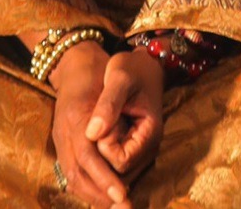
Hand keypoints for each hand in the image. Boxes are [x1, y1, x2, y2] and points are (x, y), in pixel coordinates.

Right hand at [49, 41, 131, 207]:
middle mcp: (63, 131)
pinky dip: (86, 189)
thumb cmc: (99, 70)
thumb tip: (107, 138)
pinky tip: (102, 197)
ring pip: (71, 178)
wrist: (75, 61)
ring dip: (93, 197)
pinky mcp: (62, 142)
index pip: (86, 156)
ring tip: (116, 207)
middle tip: (124, 208)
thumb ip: (110, 108)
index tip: (123, 195)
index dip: (104, 178)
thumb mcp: (112, 81)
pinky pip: (70, 172)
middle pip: (76, 174)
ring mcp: (60, 138)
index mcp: (75, 117)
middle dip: (99, 196)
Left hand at [87, 47, 163, 180]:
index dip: (104, 148)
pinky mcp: (133, 148)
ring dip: (101, 159)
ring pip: (116, 173)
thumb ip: (108, 105)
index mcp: (149, 134)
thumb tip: (91, 134)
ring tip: (97, 130)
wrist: (145, 65)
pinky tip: (97, 136)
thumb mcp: (119, 78)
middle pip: (119, 175)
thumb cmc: (133, 69)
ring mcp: (142, 151)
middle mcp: (148, 149)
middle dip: (101, 157)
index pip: (121, 162)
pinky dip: (103, 155)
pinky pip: (116, 164)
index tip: (98, 125)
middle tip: (97, 127)